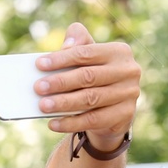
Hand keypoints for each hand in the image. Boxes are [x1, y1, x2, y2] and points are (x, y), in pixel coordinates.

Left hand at [35, 23, 140, 145]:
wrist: (114, 108)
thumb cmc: (95, 76)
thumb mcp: (89, 57)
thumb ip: (78, 44)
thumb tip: (66, 45)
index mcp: (119, 52)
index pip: (86, 53)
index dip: (62, 59)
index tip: (40, 64)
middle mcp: (128, 71)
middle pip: (88, 76)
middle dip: (61, 82)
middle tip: (38, 87)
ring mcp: (129, 94)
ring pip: (90, 99)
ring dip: (63, 103)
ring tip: (43, 105)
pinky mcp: (125, 115)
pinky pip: (93, 120)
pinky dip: (70, 123)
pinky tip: (53, 123)